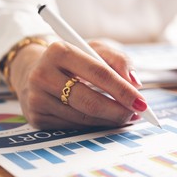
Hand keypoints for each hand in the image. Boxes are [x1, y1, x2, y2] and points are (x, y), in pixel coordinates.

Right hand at [9, 39, 143, 129]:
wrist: (34, 71)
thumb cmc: (72, 61)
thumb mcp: (94, 50)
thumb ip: (119, 60)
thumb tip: (135, 82)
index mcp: (59, 51)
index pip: (99, 73)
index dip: (123, 90)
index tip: (142, 102)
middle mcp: (43, 75)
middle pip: (89, 101)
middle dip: (118, 111)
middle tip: (136, 114)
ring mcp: (37, 98)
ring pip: (83, 118)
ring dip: (109, 121)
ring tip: (125, 117)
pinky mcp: (36, 117)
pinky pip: (73, 127)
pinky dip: (94, 126)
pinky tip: (105, 120)